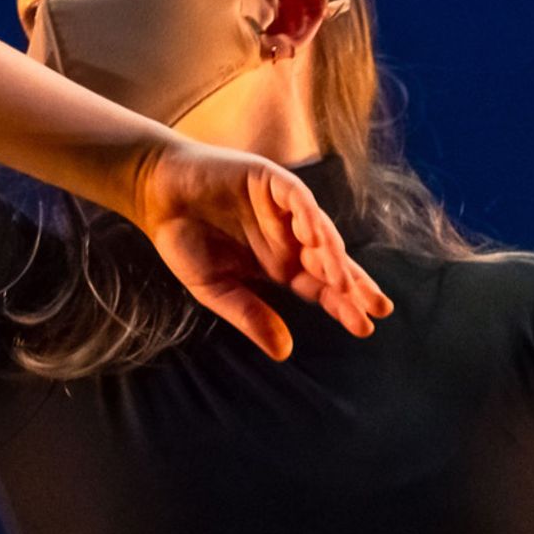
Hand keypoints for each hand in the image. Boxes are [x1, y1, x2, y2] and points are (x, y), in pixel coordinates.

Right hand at [124, 138, 391, 360]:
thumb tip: (284, 352)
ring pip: (319, 231)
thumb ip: (250, 315)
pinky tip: (316, 238)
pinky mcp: (269, 180)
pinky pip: (296, 199)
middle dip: (355, 284)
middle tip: (379, 308)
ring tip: (344, 283)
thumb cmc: (183, 239)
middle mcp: (288, 236)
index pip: (321, 287)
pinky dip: (308, 216)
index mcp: (279, 264)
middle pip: (331, 261)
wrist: (154, 194)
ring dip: (332, 256)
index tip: (365, 328)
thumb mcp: (216, 289)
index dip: (343, 305)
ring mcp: (281, 207)